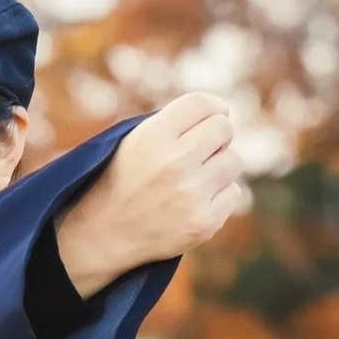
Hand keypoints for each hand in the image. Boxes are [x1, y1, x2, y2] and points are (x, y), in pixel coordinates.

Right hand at [52, 93, 245, 296]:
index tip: (214, 115)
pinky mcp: (204, 222)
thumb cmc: (123, 180)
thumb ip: (172, 124)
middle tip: (204, 148)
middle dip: (217, 136)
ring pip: (233, 160)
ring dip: (219, 166)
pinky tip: (196, 201)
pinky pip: (234, 193)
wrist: (104, 234)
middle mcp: (174, 162)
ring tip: (195, 177)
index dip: (214, 107)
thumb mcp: (134, 141)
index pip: (202, 104)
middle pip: (224, 129)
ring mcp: (191, 194)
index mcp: (153, 136)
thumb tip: (219, 113)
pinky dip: (220, 195)